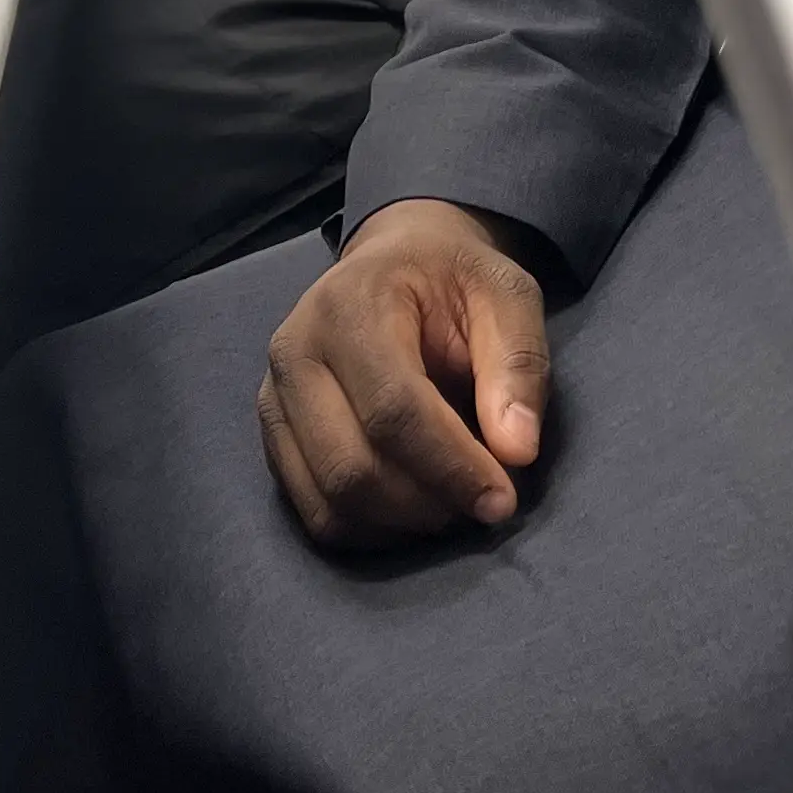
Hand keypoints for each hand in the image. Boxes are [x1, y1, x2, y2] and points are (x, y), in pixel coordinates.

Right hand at [257, 198, 551, 549]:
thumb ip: (517, 363)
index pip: (393, 410)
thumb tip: (516, 451)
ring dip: (402, 524)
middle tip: (483, 504)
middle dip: (428, 503)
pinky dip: (372, 530)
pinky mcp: (274, 437)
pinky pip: (315, 513)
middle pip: (352, 467)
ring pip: (330, 502)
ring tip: (453, 503)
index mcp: (349, 305)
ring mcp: (275, 399)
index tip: (501, 500)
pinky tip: (415, 507)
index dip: (451, 466)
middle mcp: (295, 353)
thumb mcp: (505, 294)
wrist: (394, 262)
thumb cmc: (451, 278)